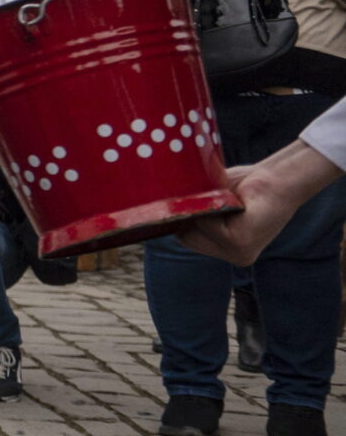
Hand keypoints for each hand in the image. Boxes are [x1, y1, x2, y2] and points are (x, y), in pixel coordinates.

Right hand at [180, 141, 344, 264]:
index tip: (196, 199)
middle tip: (221, 198)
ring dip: (205, 208)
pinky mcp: (240, 244)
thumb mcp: (214, 199)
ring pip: (194, 230)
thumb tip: (156, 202)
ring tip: (230, 200)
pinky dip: (214, 207)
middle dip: (194, 212)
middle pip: (186, 236)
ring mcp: (237, 255)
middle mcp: (234, 257)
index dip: (186, 215)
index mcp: (228, 249)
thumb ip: (193, 208)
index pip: (187, 237)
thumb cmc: (247, 185)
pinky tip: (236, 203)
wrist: (279, 179)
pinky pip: (207, 224)